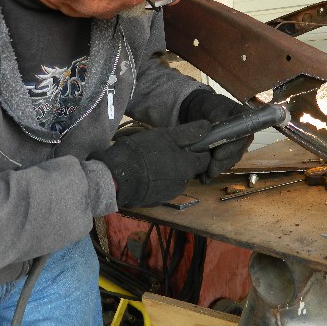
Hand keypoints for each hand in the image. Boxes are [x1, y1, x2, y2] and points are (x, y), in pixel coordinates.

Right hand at [88, 121, 211, 207]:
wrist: (117, 177)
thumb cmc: (143, 152)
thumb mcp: (166, 136)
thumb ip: (189, 133)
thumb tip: (209, 127)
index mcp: (188, 166)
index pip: (206, 159)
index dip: (201, 150)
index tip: (190, 142)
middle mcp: (183, 183)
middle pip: (191, 169)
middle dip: (184, 159)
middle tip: (167, 148)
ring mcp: (170, 193)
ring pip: (177, 178)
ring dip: (171, 169)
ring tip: (154, 159)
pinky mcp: (157, 200)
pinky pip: (164, 187)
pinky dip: (160, 180)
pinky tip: (148, 172)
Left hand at [179, 89, 252, 182]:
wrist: (198, 111)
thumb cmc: (208, 106)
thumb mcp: (212, 106)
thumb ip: (218, 115)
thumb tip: (220, 124)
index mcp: (244, 121)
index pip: (241, 138)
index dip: (230, 148)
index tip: (218, 155)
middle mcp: (243, 136)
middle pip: (236, 153)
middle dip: (222, 164)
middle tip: (209, 171)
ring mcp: (235, 147)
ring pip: (229, 162)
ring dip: (217, 170)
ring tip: (204, 176)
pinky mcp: (226, 155)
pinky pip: (221, 165)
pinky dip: (211, 172)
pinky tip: (203, 178)